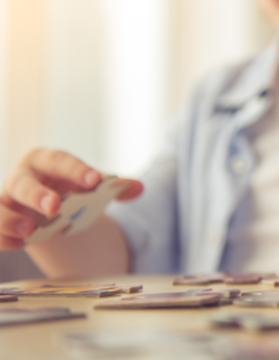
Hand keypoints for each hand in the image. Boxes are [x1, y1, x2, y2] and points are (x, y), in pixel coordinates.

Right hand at [0, 148, 142, 248]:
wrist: (45, 203)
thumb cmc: (68, 187)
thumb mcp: (89, 185)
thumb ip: (113, 187)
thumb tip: (139, 187)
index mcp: (45, 160)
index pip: (60, 161)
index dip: (77, 170)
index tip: (95, 181)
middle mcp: (20, 177)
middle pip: (23, 183)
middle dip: (38, 194)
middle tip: (55, 207)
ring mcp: (5, 200)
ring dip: (10, 219)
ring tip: (30, 231)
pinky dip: (3, 237)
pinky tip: (20, 244)